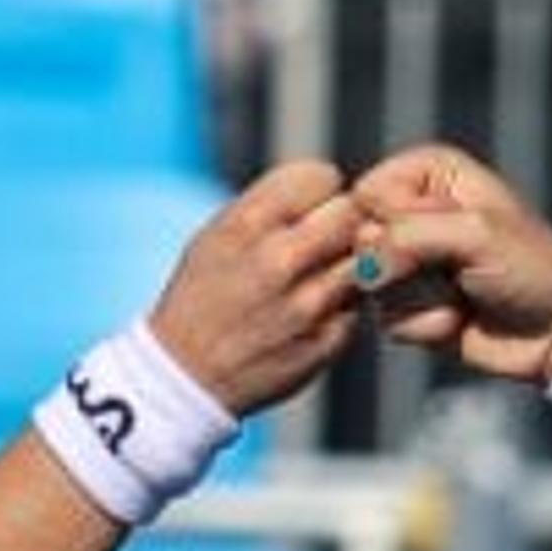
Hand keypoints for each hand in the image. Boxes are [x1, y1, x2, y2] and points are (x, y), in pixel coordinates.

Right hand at [145, 156, 364, 417]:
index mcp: (245, 226)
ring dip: (350, 261)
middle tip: (325, 240)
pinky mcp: (327, 341)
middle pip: (351, 211)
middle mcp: (278, 261)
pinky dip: (347, 302)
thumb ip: (270, 207)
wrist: (186, 375)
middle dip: (342, 221)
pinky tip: (318, 310)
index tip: (309, 209)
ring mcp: (307, 305)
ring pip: (365, 256)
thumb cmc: (203, 297)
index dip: (319, 190)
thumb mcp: (215, 236)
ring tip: (322, 274)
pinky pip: (360, 302)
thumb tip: (330, 185)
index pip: (320, 175)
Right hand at [346, 142, 551, 387]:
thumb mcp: (474, 234)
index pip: (368, 190)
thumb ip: (406, 236)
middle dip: (407, 263)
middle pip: (363, 238)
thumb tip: (362, 269)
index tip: (444, 230)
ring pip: (371, 282)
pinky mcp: (411, 305)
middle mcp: (416, 211)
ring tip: (462, 293)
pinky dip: (425, 324)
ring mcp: (412, 261)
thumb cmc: (532, 269)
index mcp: (433, 172)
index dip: (395, 219)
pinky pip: (386, 318)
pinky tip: (459, 319)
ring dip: (420, 297)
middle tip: (456, 268)